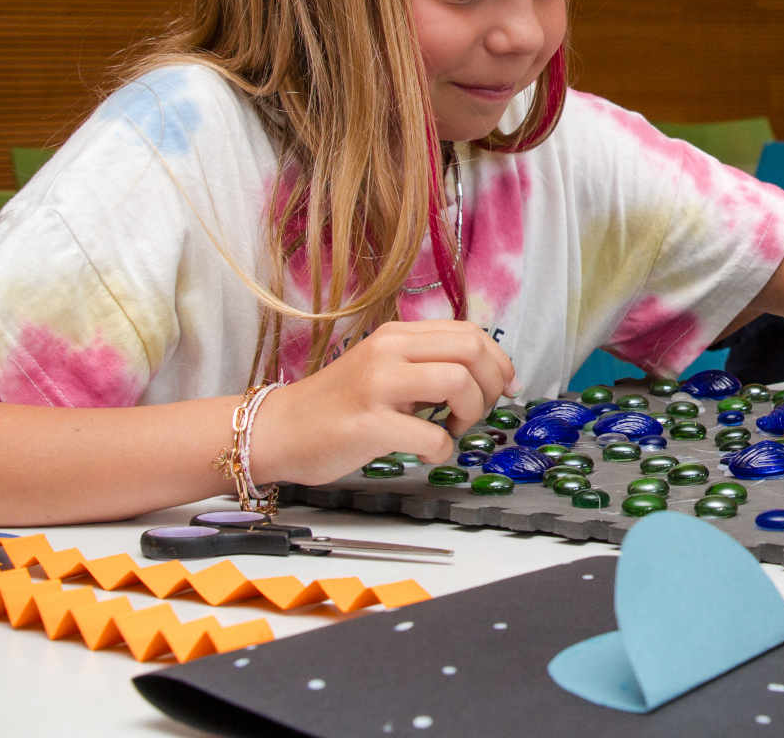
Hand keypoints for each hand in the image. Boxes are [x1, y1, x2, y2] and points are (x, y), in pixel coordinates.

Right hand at [252, 320, 514, 485]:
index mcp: (396, 334)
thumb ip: (425, 363)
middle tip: (479, 411)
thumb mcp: (383, 367)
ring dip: (470, 412)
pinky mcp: (368, 424)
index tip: (505, 386)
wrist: (278, 431)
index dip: (498, 360)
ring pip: (457, 382)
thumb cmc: (337, 406)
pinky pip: (430, 435)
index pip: (469, 332)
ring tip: (453, 429)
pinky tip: (429, 452)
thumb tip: (483, 375)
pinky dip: (442, 449)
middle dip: (491, 384)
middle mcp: (388, 350)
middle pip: (471, 350)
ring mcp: (377, 386)